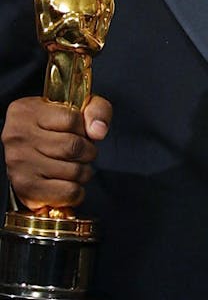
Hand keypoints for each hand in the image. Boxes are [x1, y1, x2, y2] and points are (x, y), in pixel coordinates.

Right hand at [2, 95, 111, 210]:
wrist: (29, 152)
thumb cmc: (54, 127)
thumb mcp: (77, 107)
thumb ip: (96, 109)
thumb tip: (98, 131)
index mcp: (27, 111)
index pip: (72, 119)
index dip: (84, 128)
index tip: (79, 132)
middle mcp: (17, 136)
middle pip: (74, 147)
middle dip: (88, 151)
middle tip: (82, 152)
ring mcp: (19, 164)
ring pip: (74, 171)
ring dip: (84, 171)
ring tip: (74, 166)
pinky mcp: (26, 188)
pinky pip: (68, 192)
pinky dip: (77, 190)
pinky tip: (69, 182)